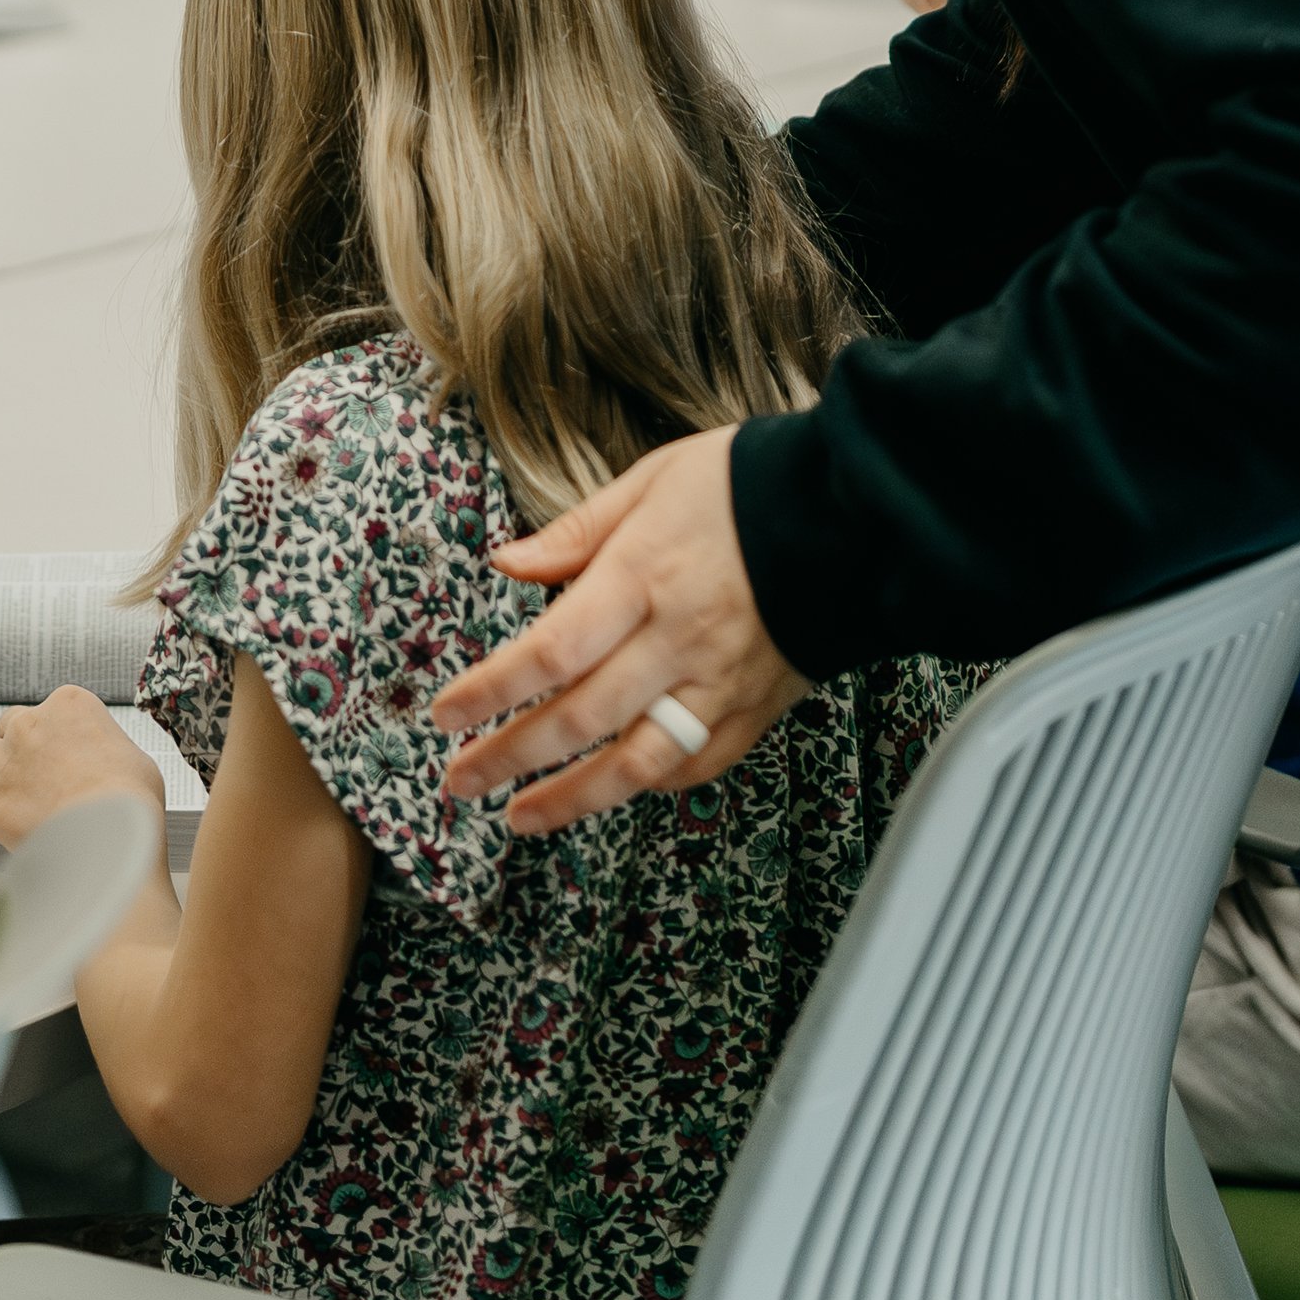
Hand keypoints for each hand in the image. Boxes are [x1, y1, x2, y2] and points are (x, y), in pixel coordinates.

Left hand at [0, 686, 168, 852]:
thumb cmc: (132, 804)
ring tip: (5, 786)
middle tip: (38, 776)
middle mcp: (31, 726)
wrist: (113, 845)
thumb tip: (100, 761)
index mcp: (69, 705)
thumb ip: (106, 747)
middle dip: (20, 747)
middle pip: (10, 724)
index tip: (65, 756)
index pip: (49, 708)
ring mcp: (5, 762)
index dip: (56, 735)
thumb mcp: (135, 757)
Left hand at [429, 427, 807, 831]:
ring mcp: (719, 682)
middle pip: (579, 718)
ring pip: (635, 762)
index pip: (550, 651)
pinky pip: (695, 765)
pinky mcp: (756, 708)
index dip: (491, 690)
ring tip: (520, 817)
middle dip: (510, 756)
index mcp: (643, 576)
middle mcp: (678, 639)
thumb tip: (508, 563)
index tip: (445, 714)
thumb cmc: (747, 484)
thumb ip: (576, 531)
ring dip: (570, 798)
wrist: (854, 513)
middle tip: (460, 780)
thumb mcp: (652, 481)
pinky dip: (649, 785)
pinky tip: (612, 793)